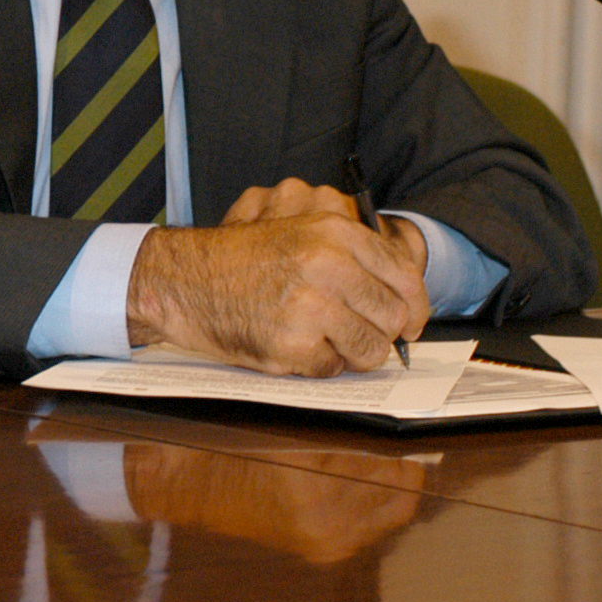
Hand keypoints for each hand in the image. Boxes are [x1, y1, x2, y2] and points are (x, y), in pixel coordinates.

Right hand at [123, 178, 431, 375]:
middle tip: (357, 332)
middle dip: (382, 332)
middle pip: (394, 317)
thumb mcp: (301, 233)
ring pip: (371, 349)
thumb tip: (408, 298)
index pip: (405, 276)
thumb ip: (354, 256)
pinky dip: (319, 364)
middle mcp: (327, 265)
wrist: (185, 279)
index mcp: (334, 232)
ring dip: (354, 352)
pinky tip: (295, 345)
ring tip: (325, 340)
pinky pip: (333, 368)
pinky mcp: (292, 345)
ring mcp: (309, 307)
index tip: (411, 322)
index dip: (415, 306)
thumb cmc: (245, 259)